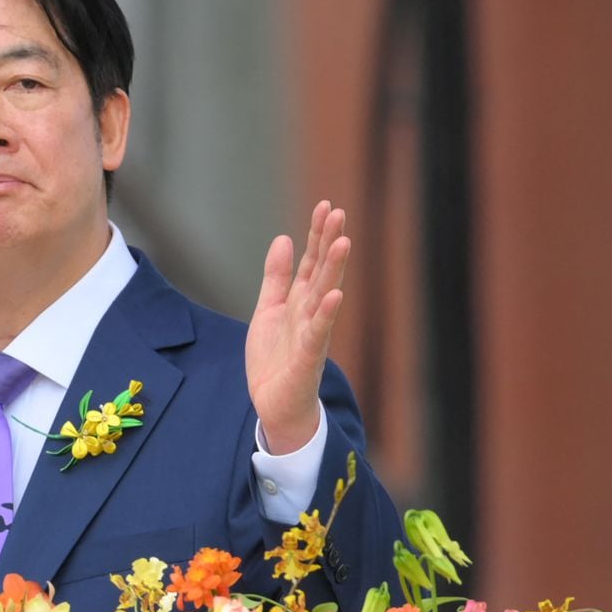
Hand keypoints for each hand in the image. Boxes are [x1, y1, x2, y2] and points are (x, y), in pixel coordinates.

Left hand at [245, 201, 348, 453]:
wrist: (275, 405)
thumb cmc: (276, 359)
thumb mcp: (269, 310)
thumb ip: (276, 277)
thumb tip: (283, 238)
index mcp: (300, 301)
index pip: (311, 262)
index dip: (317, 235)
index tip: (326, 206)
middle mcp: (311, 313)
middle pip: (321, 272)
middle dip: (329, 242)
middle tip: (338, 212)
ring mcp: (311, 334)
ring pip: (324, 296)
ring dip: (334, 270)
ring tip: (343, 242)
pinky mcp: (306, 358)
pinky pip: (318, 333)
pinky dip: (326, 314)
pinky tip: (335, 295)